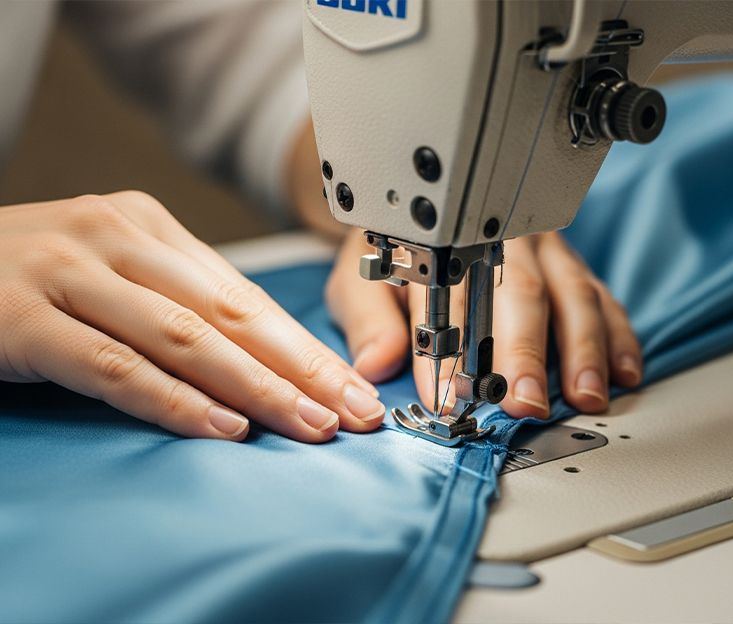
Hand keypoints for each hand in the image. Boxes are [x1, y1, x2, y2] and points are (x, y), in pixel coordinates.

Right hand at [0, 192, 383, 441]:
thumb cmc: (33, 280)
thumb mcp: (117, 277)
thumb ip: (182, 308)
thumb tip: (266, 362)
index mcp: (149, 227)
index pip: (248, 297)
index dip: (307, 348)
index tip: (355, 389)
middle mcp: (116, 238)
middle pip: (232, 315)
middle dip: (302, 370)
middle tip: (354, 412)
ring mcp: (68, 273)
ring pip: (186, 338)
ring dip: (256, 388)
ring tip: (310, 425)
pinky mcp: (23, 318)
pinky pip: (115, 366)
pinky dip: (174, 401)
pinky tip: (223, 428)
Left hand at [326, 228, 641, 418]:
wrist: (423, 223)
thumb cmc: (397, 260)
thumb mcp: (365, 282)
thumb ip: (370, 320)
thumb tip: (377, 362)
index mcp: (445, 244)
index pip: (448, 299)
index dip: (448, 350)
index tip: (447, 396)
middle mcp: (501, 242)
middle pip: (519, 293)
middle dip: (525, 351)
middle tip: (525, 401)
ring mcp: (542, 252)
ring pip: (571, 293)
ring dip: (581, 348)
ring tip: (585, 395)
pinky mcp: (570, 267)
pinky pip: (602, 297)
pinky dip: (617, 335)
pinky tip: (623, 371)